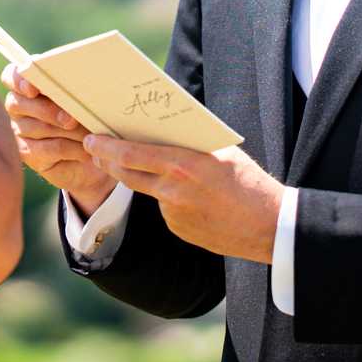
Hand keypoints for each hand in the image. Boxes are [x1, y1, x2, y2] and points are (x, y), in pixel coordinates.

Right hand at [2, 64, 117, 212]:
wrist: (92, 148)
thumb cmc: (85, 110)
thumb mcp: (80, 93)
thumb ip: (72, 84)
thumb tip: (77, 80)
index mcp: (25, 85)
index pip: (10, 77)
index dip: (19, 81)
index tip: (33, 88)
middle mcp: (18, 107)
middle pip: (22, 104)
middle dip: (49, 111)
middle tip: (71, 119)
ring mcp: (20, 131)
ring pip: (40, 128)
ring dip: (69, 132)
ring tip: (90, 134)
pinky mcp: (30, 154)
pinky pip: (48, 150)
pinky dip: (71, 150)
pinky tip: (87, 151)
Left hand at [83, 133, 281, 263]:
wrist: (270, 227)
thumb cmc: (250, 183)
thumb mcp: (222, 152)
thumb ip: (190, 144)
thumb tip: (163, 131)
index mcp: (183, 166)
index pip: (132, 154)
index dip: (107, 147)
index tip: (92, 139)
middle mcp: (172, 192)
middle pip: (128, 174)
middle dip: (108, 161)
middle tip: (95, 151)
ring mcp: (173, 215)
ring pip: (149, 191)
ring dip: (145, 178)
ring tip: (163, 168)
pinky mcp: (178, 230)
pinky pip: (165, 209)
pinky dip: (169, 199)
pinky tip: (193, 198)